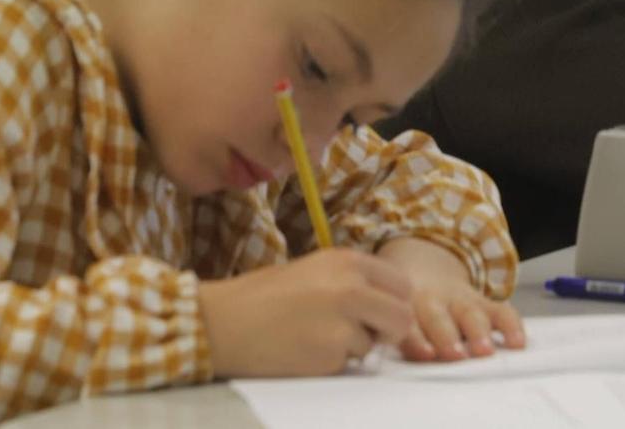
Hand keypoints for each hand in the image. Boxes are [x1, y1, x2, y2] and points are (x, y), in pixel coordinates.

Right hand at [200, 249, 414, 378]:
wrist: (221, 322)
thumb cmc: (262, 297)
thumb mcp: (313, 271)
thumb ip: (352, 282)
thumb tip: (387, 304)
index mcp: (346, 261)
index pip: (401, 284)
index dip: (394, 303)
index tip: (380, 313)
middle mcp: (350, 287)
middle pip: (402, 316)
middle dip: (388, 331)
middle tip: (366, 335)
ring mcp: (341, 321)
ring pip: (373, 345)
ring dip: (352, 348)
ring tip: (314, 337)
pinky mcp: (329, 354)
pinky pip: (346, 364)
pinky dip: (330, 363)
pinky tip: (302, 350)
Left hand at [376, 236, 524, 362]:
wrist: (419, 258)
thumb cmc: (402, 299)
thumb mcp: (388, 307)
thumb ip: (389, 329)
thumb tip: (380, 351)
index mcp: (405, 304)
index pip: (408, 323)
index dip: (416, 338)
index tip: (425, 353)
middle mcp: (433, 300)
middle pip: (439, 317)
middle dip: (447, 336)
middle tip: (455, 354)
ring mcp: (459, 299)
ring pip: (469, 313)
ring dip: (477, 331)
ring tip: (484, 350)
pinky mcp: (482, 300)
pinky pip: (501, 310)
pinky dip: (511, 325)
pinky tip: (517, 342)